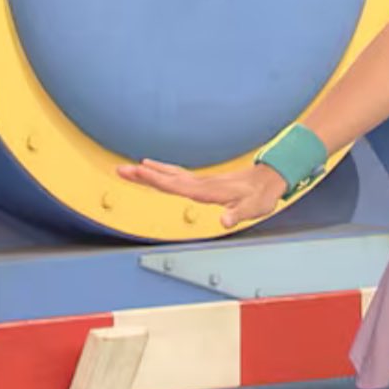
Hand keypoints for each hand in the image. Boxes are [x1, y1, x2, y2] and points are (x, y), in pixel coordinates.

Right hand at [116, 158, 286, 227]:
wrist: (268, 179)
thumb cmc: (260, 196)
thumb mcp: (252, 208)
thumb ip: (237, 213)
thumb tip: (224, 220)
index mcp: (206, 191)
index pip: (175, 185)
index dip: (155, 179)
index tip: (138, 170)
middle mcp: (200, 184)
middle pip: (165, 178)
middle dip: (143, 174)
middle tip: (120, 169)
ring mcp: (200, 181)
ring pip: (168, 175)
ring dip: (149, 172)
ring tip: (129, 168)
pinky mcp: (202, 182)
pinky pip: (176, 175)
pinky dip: (162, 171)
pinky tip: (154, 168)